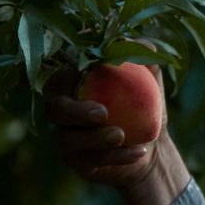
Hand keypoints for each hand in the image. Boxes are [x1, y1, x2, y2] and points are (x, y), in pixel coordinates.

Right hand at [45, 65, 188, 204]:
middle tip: (102, 113)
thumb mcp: (151, 80)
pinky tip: (139, 152)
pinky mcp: (75, 161)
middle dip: (75, 111)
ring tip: (121, 135)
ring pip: (68, 140)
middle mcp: (61, 110)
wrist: (150, 146)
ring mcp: (65, 137)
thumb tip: (140, 43)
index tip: (95, 75)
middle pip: (54, 109)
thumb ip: (143, 58)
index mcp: (72, 84)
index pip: (59, 76)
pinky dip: (115, 156)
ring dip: (95, 138)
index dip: (69, 75)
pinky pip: (89, 161)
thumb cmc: (145, 105)